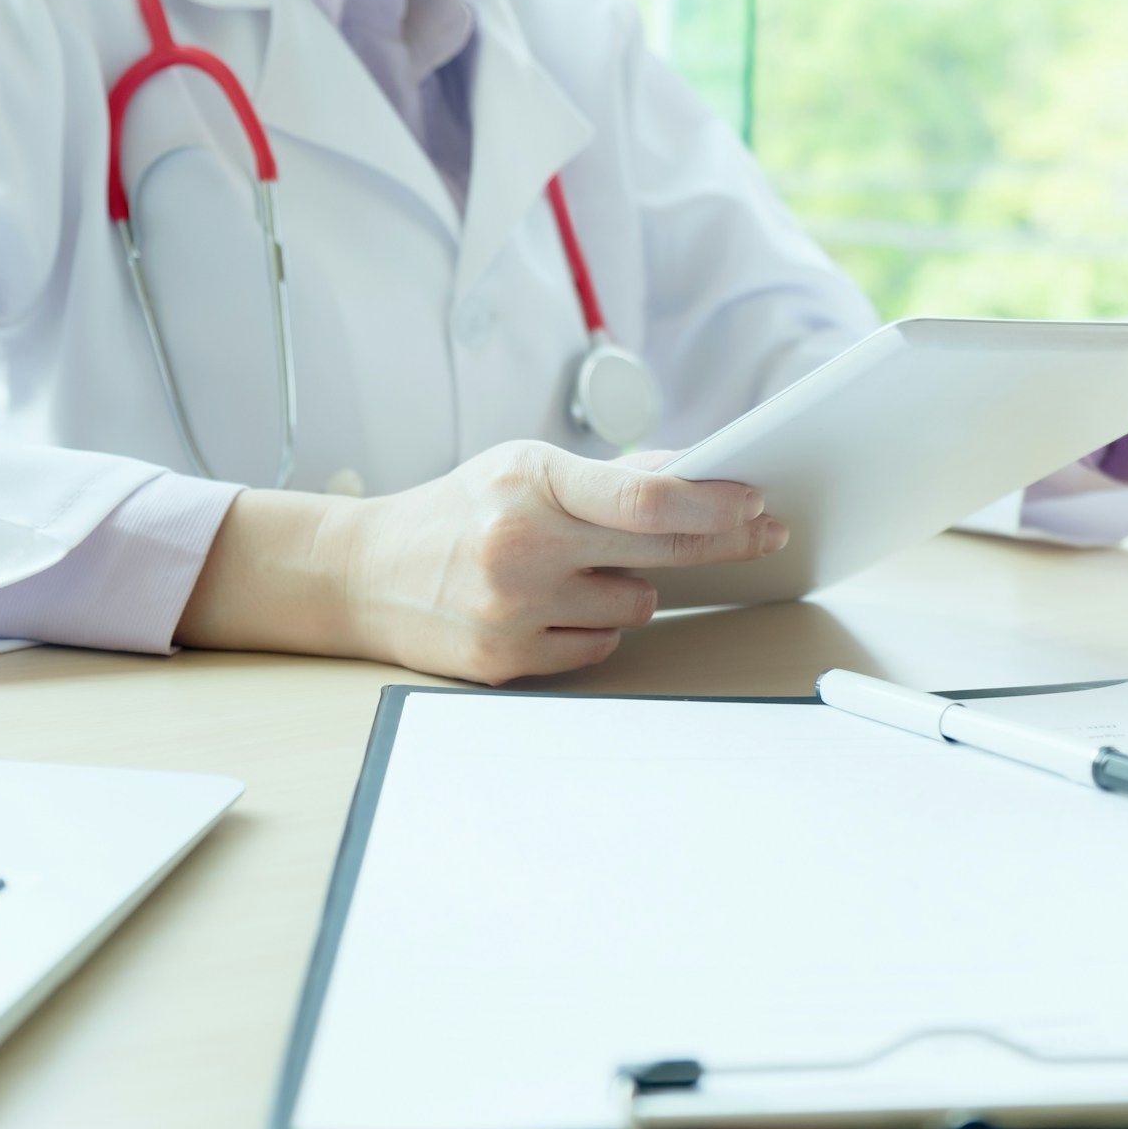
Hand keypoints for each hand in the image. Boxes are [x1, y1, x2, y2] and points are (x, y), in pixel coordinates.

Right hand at [176, 441, 786, 684]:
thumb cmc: (460, 510)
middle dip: (724, 542)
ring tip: (576, 570)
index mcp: (530, 481)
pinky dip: (592, 628)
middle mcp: (522, 546)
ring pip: (636, 607)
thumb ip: (609, 475)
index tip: (760, 503)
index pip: (645, 499)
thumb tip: (698, 474)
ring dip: (629, 589)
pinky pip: (598, 649)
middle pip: (660, 552)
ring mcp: (514, 609)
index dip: (715, 505)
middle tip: (765, 531)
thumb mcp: (524, 467)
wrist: (362, 572)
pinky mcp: (506, 661)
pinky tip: (551, 606)